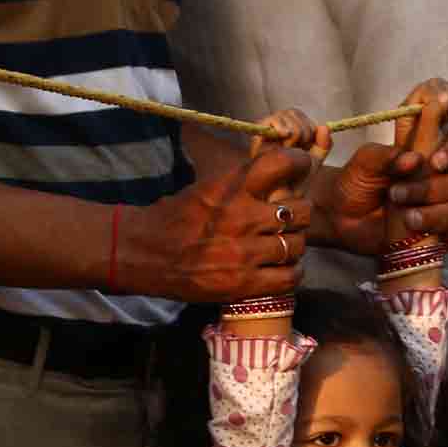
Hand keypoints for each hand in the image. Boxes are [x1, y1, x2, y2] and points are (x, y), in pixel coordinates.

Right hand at [123, 112, 321, 303]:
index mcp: (231, 188)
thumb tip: (274, 168)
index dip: (298, 163)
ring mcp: (244, 253)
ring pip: (297, 244)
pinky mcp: (245, 283)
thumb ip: (240, 181)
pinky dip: (292, 272)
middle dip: (300, 213)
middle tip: (292, 218)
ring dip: (295, 244)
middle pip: (300, 210)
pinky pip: (290, 276)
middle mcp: (242, 217)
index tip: (301, 166)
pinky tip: (283, 268)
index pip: (280, 164)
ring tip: (284, 245)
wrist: (145, 254)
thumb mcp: (206, 188)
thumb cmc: (176, 218)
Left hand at [326, 82, 447, 259]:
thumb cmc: (354, 182)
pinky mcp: (435, 232)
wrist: (341, 218)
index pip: (443, 123)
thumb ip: (384, 154)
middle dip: (446, 162)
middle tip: (431, 166)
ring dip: (432, 210)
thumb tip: (413, 160)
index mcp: (419, 149)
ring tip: (405, 216)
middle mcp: (434, 173)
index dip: (447, 106)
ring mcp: (437, 202)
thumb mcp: (363, 162)